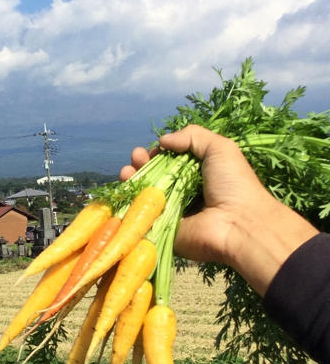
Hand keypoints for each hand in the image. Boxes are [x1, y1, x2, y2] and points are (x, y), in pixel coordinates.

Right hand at [120, 125, 316, 295]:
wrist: (238, 224)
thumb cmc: (234, 184)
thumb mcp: (219, 148)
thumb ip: (192, 136)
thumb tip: (162, 140)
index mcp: (197, 174)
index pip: (169, 161)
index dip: (157, 154)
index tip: (151, 150)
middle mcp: (182, 192)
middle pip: (153, 175)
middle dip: (141, 164)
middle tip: (136, 158)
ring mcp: (170, 211)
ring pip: (143, 193)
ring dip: (132, 179)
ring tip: (127, 171)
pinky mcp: (161, 228)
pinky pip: (141, 213)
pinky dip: (130, 201)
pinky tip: (126, 187)